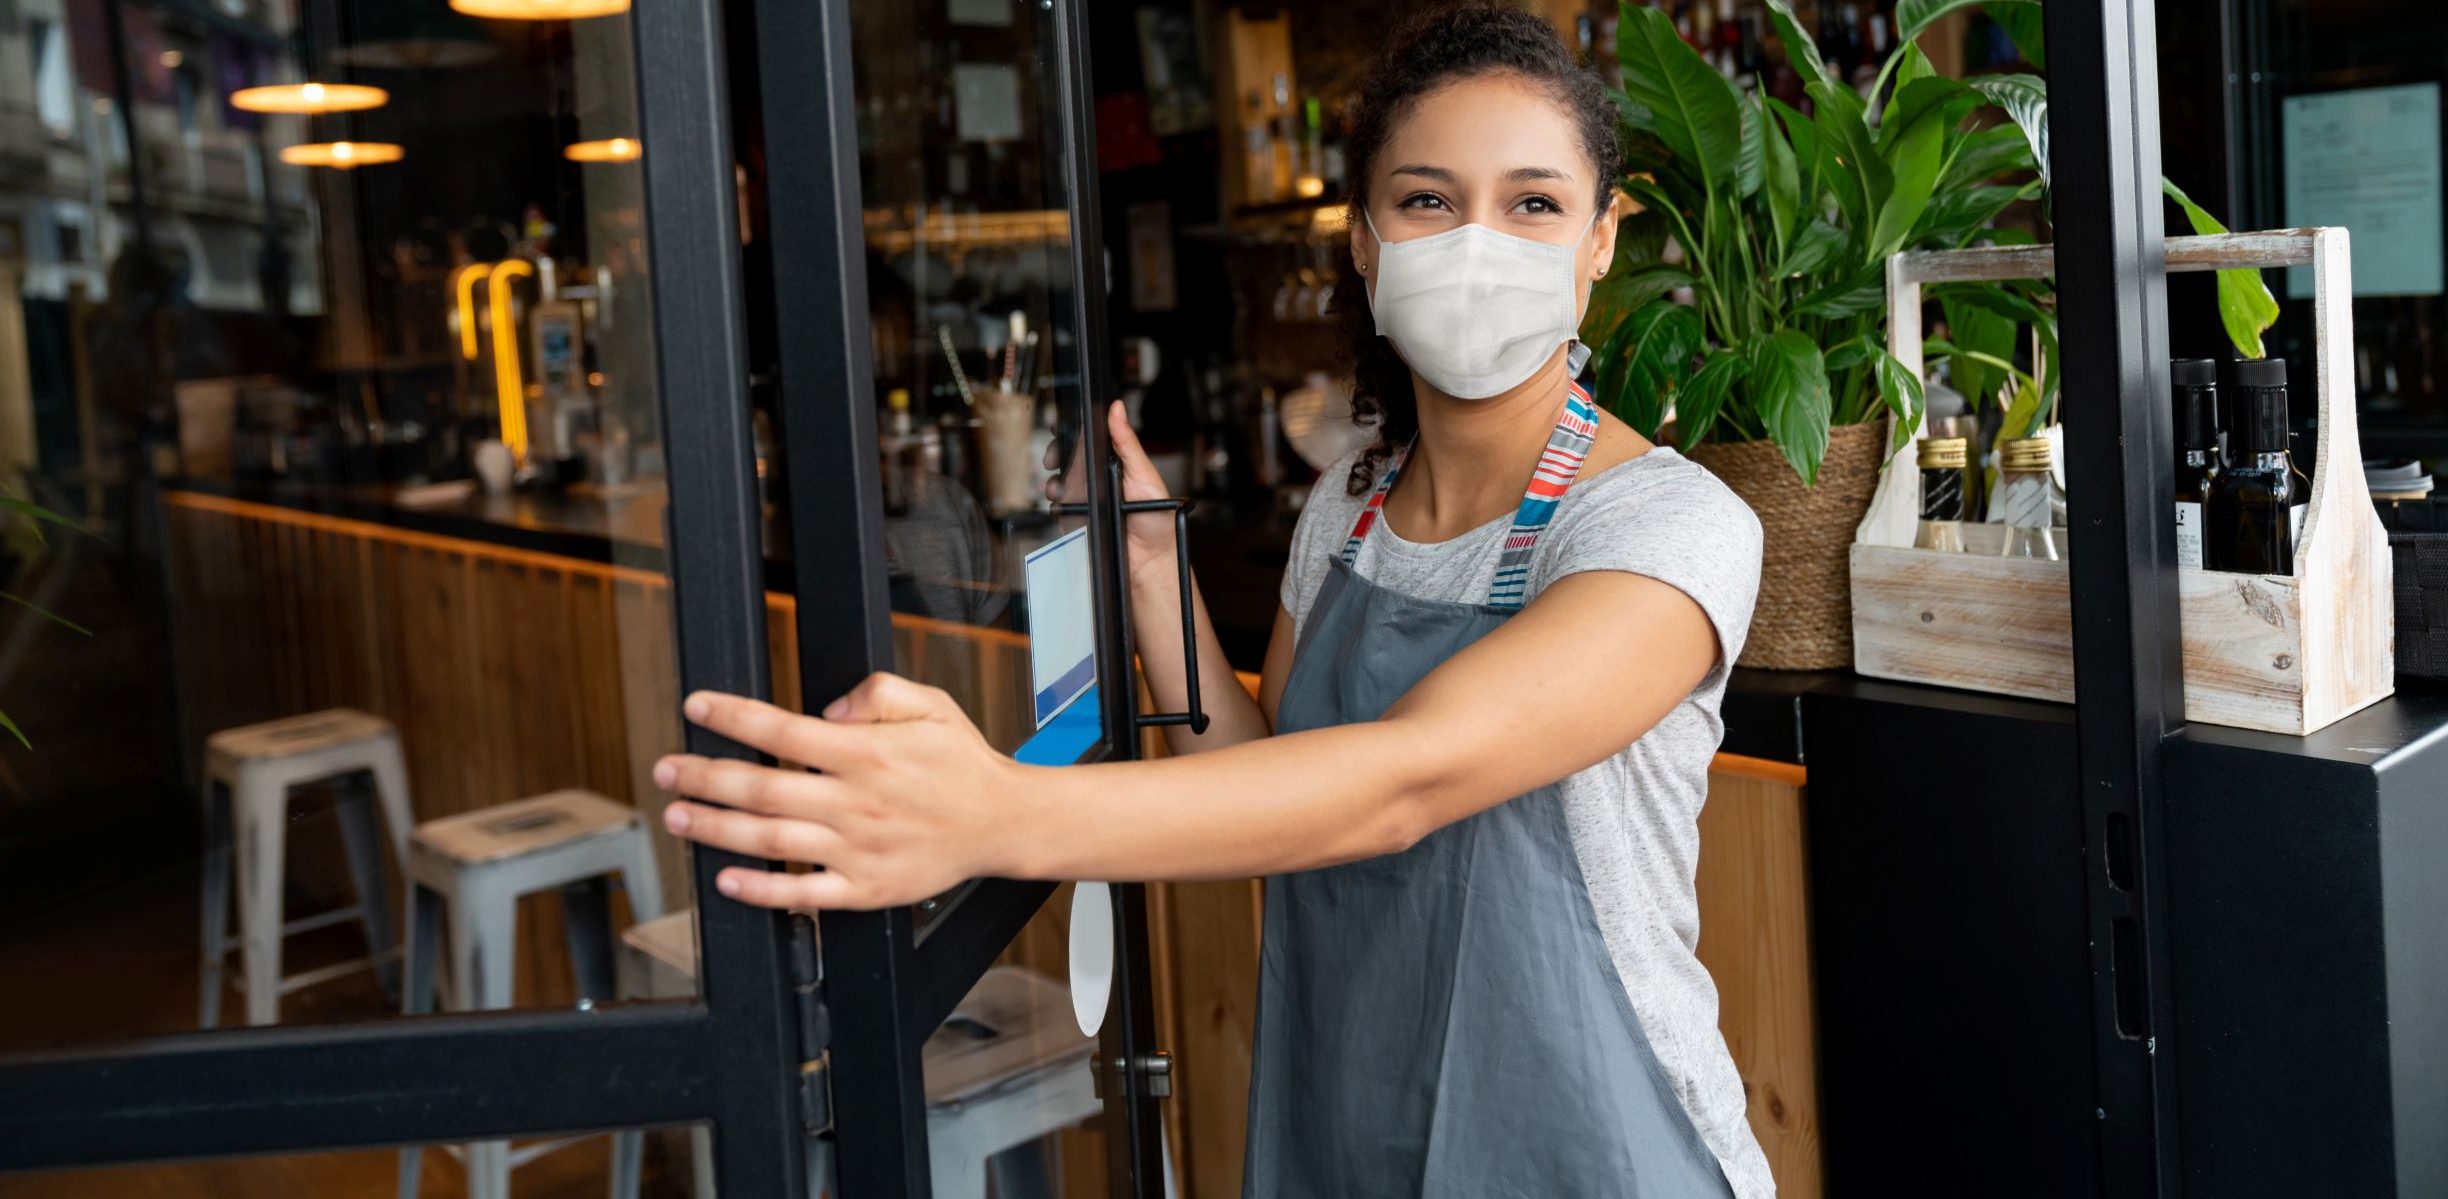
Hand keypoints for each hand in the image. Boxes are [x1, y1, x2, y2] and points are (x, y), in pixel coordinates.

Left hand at [653, 674, 1028, 909]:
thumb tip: (827, 710)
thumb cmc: (960, 762)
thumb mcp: (930, 703)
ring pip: (770, 840)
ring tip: (679, 817)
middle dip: (703, 775)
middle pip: (761, 787)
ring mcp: (858, 849)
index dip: (732, 716)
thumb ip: (877, 692)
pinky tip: (727, 879)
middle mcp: (856, 801)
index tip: (696, 707)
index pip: (782, 730)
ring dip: (716, 828)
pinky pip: (803, 893)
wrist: (1002, 823)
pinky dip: (762, 890)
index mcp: (866, 753)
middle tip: (666, 769)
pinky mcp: (865, 888)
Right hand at [1045, 401, 1178, 591]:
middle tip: (1054, 457)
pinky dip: (1055, 503)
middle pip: (1069, 458)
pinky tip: (1061, 503)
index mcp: (1116, 463)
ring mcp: (1087, 499)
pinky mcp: (1078, 519)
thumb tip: (1117, 409)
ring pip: (1059, 481)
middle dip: (1056, 453)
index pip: (1090, 440)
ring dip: (1054, 480)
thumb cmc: (1157, 520)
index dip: (1074, 430)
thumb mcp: (1144, 474)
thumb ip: (1127, 442)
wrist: (1151, 561)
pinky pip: (1059, 507)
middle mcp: (1099, 479)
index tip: (1062, 424)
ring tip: (1058, 486)